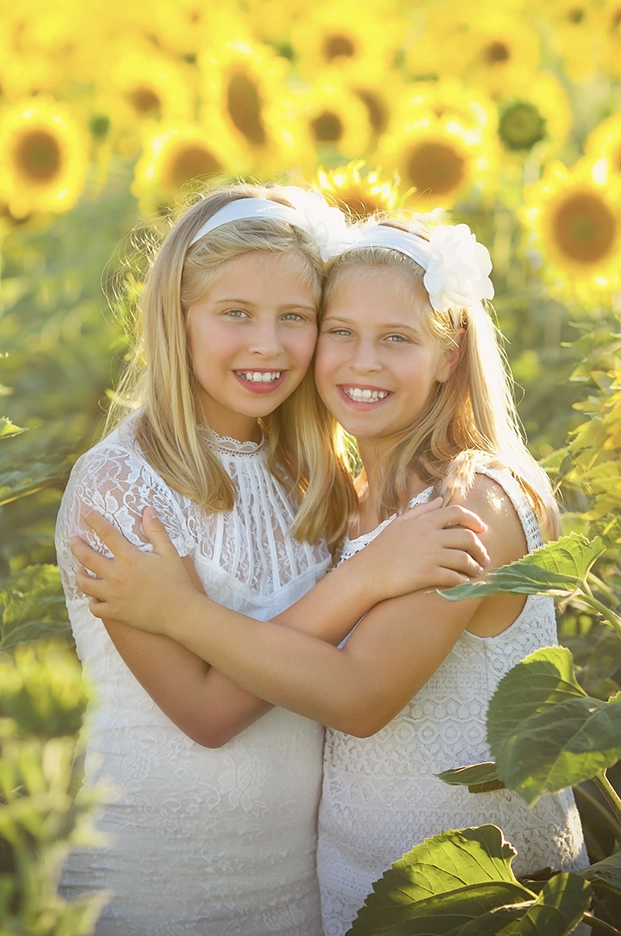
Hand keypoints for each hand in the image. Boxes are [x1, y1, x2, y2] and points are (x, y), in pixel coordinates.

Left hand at [71, 507, 200, 633]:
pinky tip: (94, 596)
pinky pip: (94, 607)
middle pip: (87, 557)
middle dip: (76, 546)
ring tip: (80, 569)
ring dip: (79, 574)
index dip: (94, 520)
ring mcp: (113, 595)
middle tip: (72, 540)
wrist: (180, 613)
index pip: (106, 534)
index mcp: (130, 558)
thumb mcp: (169, 552)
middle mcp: (117, 575)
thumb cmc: (177, 581)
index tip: (85, 512)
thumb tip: (148, 510)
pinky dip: (92, 601)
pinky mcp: (115, 612)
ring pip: (84, 583)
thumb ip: (156, 531)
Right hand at [355, 498, 489, 602]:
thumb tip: (440, 500)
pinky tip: (464, 582)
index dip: (475, 520)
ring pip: (465, 558)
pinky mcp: (428, 574)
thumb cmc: (382, 548)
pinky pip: (455, 577)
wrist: (367, 573)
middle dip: (480, 547)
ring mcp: (430, 555)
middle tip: (483, 556)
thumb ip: (422, 511)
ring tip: (476, 571)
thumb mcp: (399, 523)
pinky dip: (464, 580)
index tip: (482, 529)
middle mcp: (430, 536)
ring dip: (475, 566)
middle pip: (467, 537)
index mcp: (424, 521)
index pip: (458, 513)